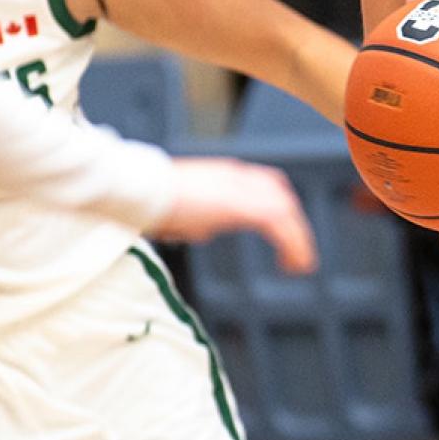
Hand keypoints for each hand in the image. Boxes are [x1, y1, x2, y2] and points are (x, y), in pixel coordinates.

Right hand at [153, 158, 316, 271]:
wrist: (138, 189)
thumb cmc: (147, 200)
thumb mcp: (179, 209)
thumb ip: (197, 218)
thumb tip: (206, 230)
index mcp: (224, 174)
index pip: (267, 183)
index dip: (282, 205)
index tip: (287, 227)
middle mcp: (237, 176)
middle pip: (282, 195)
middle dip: (295, 224)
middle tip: (299, 253)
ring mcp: (239, 189)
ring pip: (286, 210)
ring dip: (298, 238)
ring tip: (301, 265)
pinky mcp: (238, 206)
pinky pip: (278, 225)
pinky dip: (292, 244)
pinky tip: (294, 263)